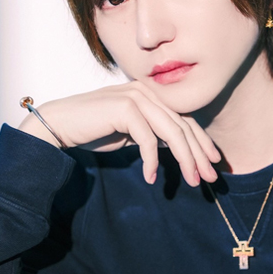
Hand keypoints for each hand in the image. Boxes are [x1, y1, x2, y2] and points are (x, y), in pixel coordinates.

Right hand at [18, 81, 219, 186]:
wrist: (59, 124)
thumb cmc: (93, 129)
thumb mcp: (130, 132)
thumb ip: (153, 132)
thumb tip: (178, 146)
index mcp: (151, 94)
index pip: (185, 118)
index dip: (202, 142)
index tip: (213, 163)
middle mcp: (146, 91)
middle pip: (183, 125)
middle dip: (199, 153)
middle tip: (210, 177)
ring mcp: (136, 97)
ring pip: (172, 131)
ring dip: (184, 159)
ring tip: (191, 182)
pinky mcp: (125, 108)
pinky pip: (148, 139)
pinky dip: (152, 160)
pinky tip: (151, 178)